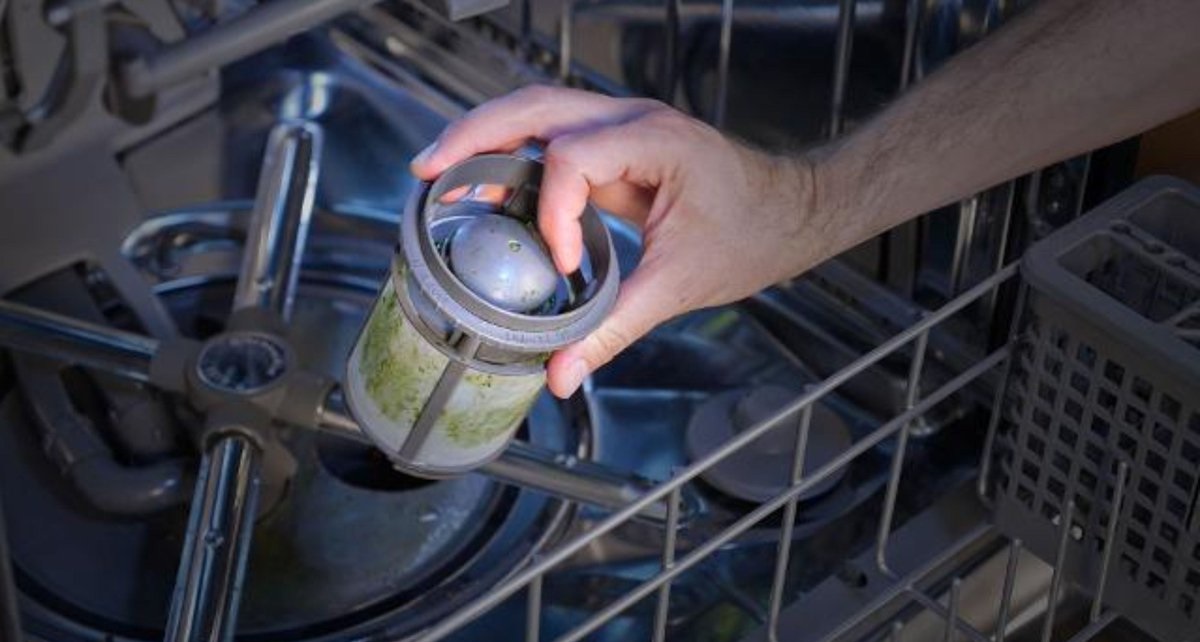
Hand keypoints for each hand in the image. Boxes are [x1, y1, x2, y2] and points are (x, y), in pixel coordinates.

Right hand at [411, 86, 822, 397]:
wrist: (791, 212)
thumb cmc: (751, 234)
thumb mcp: (681, 285)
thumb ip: (616, 329)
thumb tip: (562, 375)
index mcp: (655, 141)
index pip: (573, 158)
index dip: (553, 213)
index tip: (563, 266)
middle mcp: (632, 119)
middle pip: (534, 106)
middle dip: (476, 136)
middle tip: (428, 172)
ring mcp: (622, 126)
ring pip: (537, 112)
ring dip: (486, 138)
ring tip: (439, 175)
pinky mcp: (616, 144)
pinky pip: (552, 138)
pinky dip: (512, 157)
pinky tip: (486, 188)